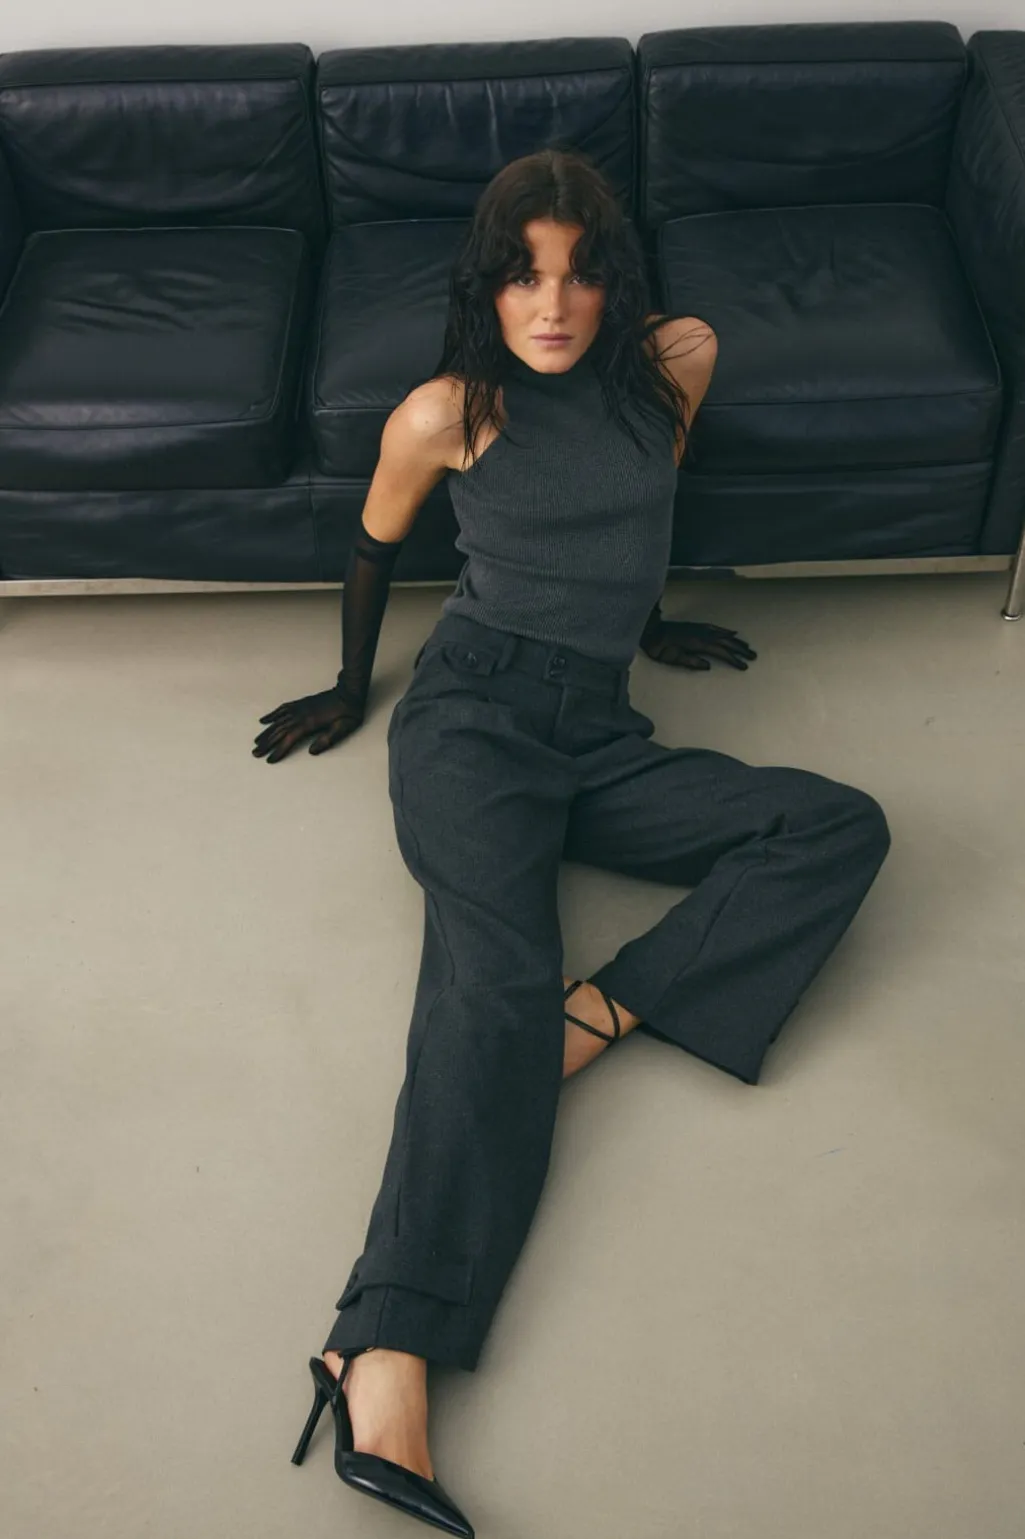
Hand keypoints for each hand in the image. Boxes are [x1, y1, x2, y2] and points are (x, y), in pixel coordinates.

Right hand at [252, 682, 364, 762]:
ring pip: (278, 721)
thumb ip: (327, 740)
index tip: (269, 760)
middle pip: (279, 731)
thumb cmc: (348, 713)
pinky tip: (263, 721)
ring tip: (256, 742)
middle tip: (255, 753)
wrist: (349, 693)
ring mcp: (299, 708)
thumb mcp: (343, 729)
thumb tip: (311, 752)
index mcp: (310, 723)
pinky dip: (272, 715)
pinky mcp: (300, 704)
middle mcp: (300, 715)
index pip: (289, 739)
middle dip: (266, 744)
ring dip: (266, 732)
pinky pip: (282, 709)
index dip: (279, 750)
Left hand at [640, 610, 756, 670]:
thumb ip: (690, 662)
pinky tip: (732, 633)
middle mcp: (702, 634)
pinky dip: (726, 631)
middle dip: (740, 650)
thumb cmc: (658, 648)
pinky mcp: (696, 627)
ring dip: (736, 641)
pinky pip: (715, 628)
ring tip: (748, 647)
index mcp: (697, 644)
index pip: (720, 652)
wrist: (649, 630)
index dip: (733, 659)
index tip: (744, 666)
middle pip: (726, 642)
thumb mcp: (671, 659)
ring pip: (722, 635)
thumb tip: (708, 666)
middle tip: (754, 657)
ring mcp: (700, 629)